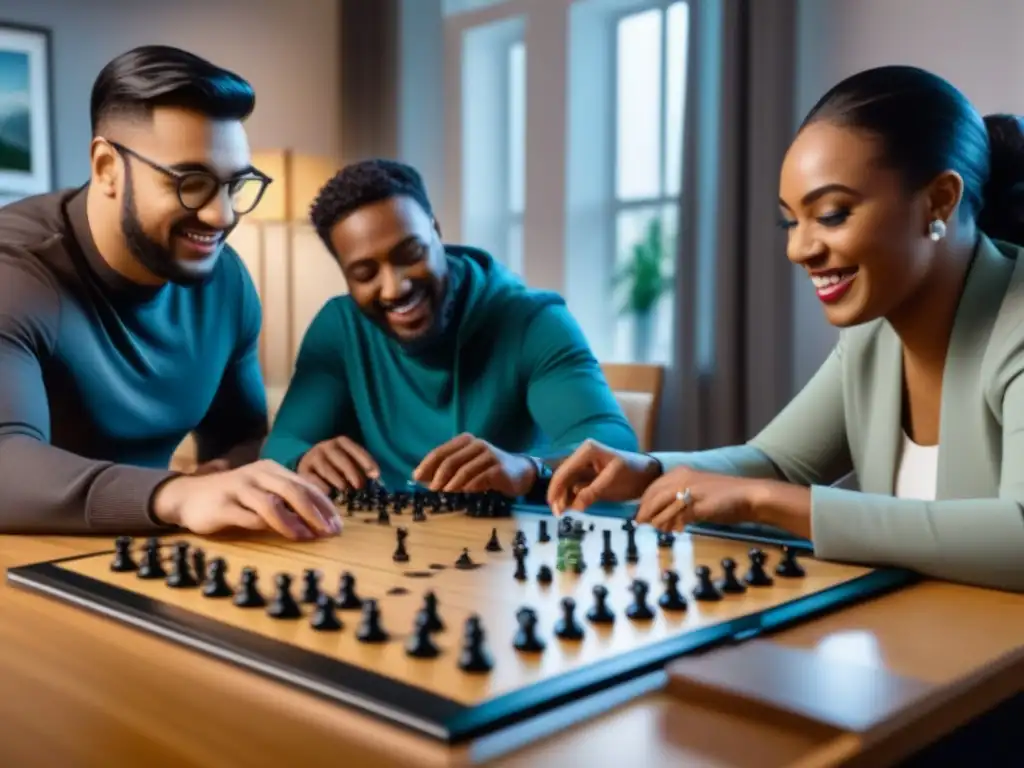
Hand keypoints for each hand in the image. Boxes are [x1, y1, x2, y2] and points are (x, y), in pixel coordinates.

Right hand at [152, 459, 341, 540]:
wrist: (189, 496)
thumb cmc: (234, 497)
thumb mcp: (264, 492)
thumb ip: (288, 500)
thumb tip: (321, 519)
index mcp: (272, 470)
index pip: (305, 485)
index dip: (324, 505)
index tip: (338, 525)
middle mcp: (258, 475)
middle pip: (293, 491)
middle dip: (315, 512)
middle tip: (329, 532)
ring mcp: (239, 489)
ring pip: (272, 503)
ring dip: (293, 521)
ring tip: (308, 536)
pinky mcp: (223, 506)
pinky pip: (248, 517)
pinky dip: (267, 526)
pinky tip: (279, 536)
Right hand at [297, 436, 380, 493]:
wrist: (308, 465)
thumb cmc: (335, 465)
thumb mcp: (348, 462)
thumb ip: (361, 468)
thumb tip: (375, 477)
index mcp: (340, 442)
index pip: (354, 449)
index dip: (366, 461)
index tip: (375, 474)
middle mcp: (326, 446)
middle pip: (340, 458)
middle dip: (351, 472)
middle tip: (359, 486)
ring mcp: (313, 457)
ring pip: (326, 468)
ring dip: (337, 479)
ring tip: (345, 489)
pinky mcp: (302, 470)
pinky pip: (312, 477)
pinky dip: (321, 485)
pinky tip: (328, 492)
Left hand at [413, 433, 535, 496]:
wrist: (518, 473)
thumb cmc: (486, 469)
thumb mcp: (465, 466)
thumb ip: (446, 469)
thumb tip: (420, 478)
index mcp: (465, 441)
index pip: (441, 451)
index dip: (426, 465)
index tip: (416, 477)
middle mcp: (477, 445)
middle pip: (451, 460)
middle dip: (438, 476)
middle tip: (431, 489)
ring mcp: (489, 455)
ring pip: (464, 470)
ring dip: (452, 483)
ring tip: (445, 493)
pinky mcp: (498, 468)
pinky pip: (480, 478)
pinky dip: (469, 487)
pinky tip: (464, 493)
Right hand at [546, 439, 660, 513]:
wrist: (647, 476)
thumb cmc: (632, 474)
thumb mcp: (613, 481)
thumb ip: (593, 491)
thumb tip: (574, 506)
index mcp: (587, 451)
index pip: (565, 470)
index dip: (556, 487)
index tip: (552, 504)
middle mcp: (582, 457)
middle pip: (563, 477)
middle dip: (558, 495)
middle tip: (557, 513)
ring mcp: (584, 467)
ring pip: (567, 484)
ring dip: (564, 498)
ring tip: (563, 513)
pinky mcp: (588, 478)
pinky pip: (575, 488)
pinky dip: (571, 498)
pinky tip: (571, 508)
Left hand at [635, 466, 763, 530]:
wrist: (749, 496)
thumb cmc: (724, 497)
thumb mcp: (696, 494)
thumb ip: (679, 501)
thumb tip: (661, 517)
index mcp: (681, 472)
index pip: (653, 488)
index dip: (644, 503)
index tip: (638, 516)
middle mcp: (682, 477)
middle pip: (654, 496)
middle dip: (644, 512)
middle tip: (639, 525)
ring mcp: (690, 490)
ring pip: (662, 505)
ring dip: (656, 519)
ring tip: (655, 530)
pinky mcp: (698, 504)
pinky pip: (677, 516)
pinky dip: (671, 524)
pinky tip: (671, 532)